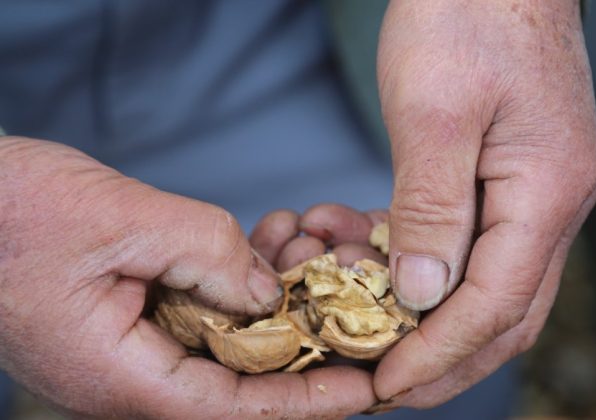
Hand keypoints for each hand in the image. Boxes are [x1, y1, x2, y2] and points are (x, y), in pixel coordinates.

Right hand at [0, 137, 375, 417]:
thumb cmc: (13, 213)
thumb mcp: (123, 220)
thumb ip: (209, 254)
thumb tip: (269, 292)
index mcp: (122, 377)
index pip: (234, 410)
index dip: (306, 401)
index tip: (363, 387)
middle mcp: (131, 375)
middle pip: (240, 381)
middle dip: (302, 337)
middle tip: (347, 299)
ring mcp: (132, 347)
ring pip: (227, 341)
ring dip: (274, 299)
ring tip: (306, 248)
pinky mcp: (133, 316)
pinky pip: (203, 311)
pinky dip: (239, 279)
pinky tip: (267, 240)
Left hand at [373, 0, 595, 407]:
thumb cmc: (467, 16)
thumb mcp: (436, 112)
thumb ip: (434, 209)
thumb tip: (425, 296)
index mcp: (546, 193)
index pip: (496, 305)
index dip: (438, 354)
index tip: (384, 383)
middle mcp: (551, 205)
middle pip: (502, 313)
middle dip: (441, 359)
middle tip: (379, 384)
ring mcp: (531, 194)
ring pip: (483, 285)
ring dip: (423, 314)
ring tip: (356, 317)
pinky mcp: (504, 178)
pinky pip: (466, 242)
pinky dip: (418, 260)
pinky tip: (365, 246)